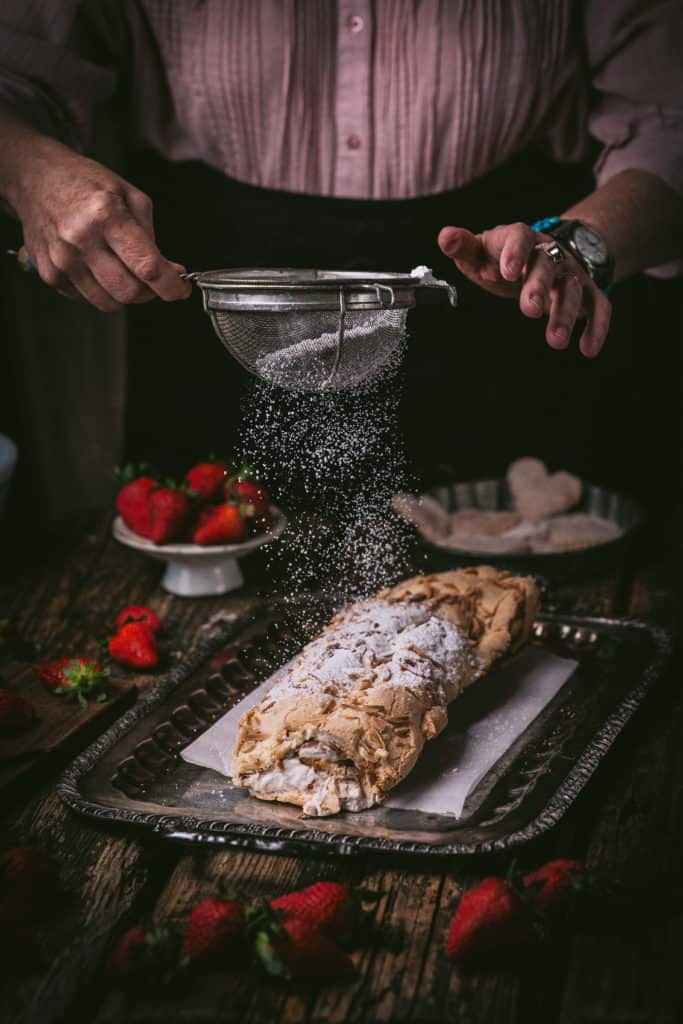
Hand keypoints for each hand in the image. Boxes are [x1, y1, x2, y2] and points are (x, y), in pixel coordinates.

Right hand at [12, 138, 190, 311]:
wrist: (35, 178)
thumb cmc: (85, 183)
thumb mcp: (129, 194)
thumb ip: (151, 236)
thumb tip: (170, 271)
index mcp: (105, 216)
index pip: (148, 267)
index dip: (171, 285)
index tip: (180, 289)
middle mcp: (81, 240)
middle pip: (130, 292)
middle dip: (149, 292)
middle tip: (151, 278)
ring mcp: (62, 260)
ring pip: (109, 302)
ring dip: (125, 294)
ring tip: (123, 270)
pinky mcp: (50, 273)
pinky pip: (87, 298)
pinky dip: (101, 290)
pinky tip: (98, 267)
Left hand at [438, 223, 610, 356]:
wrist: (541, 254)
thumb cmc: (502, 258)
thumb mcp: (480, 252)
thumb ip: (463, 247)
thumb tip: (445, 236)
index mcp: (520, 239)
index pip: (519, 237)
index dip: (514, 253)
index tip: (507, 272)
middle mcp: (549, 253)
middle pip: (547, 265)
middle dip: (539, 287)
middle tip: (529, 310)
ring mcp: (569, 272)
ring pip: (571, 289)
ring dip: (565, 315)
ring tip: (555, 341)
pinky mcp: (585, 292)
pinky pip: (598, 307)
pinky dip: (596, 327)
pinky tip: (588, 349)